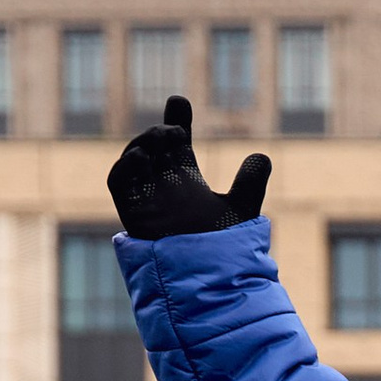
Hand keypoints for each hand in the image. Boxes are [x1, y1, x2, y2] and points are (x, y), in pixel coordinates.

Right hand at [106, 95, 270, 240]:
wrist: (208, 278)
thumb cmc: (223, 249)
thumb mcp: (241, 211)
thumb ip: (249, 184)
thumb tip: (263, 157)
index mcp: (186, 180)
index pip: (177, 143)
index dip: (177, 120)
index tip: (179, 102)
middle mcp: (163, 186)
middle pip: (154, 146)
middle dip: (160, 131)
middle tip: (176, 131)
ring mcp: (146, 198)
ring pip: (134, 159)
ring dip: (143, 144)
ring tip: (162, 139)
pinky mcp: (133, 214)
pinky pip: (118, 184)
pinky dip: (124, 168)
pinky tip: (141, 159)